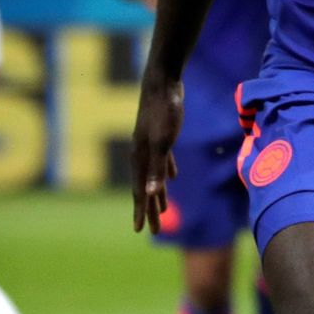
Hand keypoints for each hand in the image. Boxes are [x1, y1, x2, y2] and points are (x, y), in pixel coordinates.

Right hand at [131, 76, 182, 232]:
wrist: (162, 82)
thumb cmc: (164, 111)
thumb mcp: (163, 141)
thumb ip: (157, 168)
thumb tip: (150, 194)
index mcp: (140, 157)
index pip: (141, 192)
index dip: (142, 212)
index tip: (141, 231)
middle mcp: (141, 153)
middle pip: (146, 187)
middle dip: (151, 209)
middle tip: (155, 231)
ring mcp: (149, 143)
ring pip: (153, 175)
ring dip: (158, 192)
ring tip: (163, 209)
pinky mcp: (160, 134)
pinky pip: (162, 160)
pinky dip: (166, 171)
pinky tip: (173, 178)